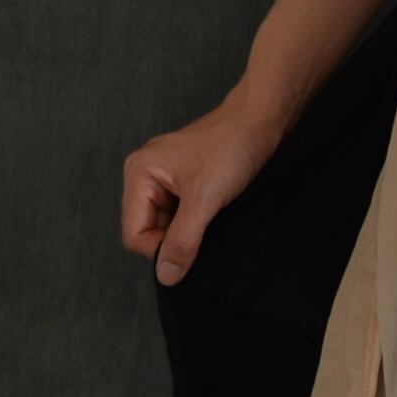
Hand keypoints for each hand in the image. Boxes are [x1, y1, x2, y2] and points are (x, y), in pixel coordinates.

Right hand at [121, 94, 281, 284]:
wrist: (262, 120)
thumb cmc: (231, 146)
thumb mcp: (205, 199)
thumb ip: (183, 240)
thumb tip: (166, 276)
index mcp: (139, 174)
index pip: (134, 235)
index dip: (160, 250)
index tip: (192, 248)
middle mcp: (144, 176)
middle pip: (148, 231)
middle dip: (175, 240)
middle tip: (206, 228)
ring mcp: (164, 179)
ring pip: (166, 227)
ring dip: (188, 232)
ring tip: (213, 217)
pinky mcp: (183, 183)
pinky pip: (180, 216)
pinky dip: (196, 223)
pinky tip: (214, 214)